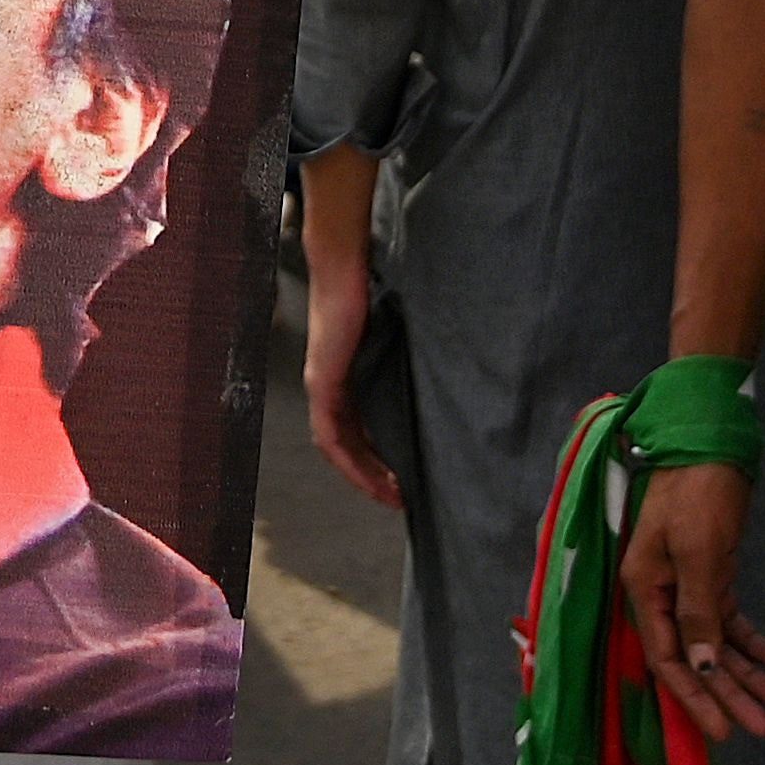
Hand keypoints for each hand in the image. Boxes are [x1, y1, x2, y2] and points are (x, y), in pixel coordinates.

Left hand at [299, 145, 399, 507]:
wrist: (343, 265)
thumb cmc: (372, 287)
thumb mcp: (395, 332)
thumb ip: (406, 352)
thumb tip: (443, 361)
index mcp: (347, 374)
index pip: (359, 427)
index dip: (379, 456)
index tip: (405, 478)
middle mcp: (329, 385)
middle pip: (348, 445)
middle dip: (374, 475)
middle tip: (403, 499)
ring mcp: (322, 386)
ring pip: (338, 447)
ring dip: (363, 475)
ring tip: (392, 495)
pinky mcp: (322, 384)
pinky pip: (331, 435)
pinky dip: (350, 460)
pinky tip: (370, 476)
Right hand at [618, 464, 764, 744]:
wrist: (710, 444)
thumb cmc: (698, 493)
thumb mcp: (697, 552)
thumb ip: (697, 610)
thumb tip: (700, 665)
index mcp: (644, 589)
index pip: (667, 659)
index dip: (694, 698)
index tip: (723, 732)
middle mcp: (659, 594)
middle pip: (695, 658)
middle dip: (728, 693)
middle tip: (764, 727)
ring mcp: (684, 585)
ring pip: (714, 642)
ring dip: (745, 672)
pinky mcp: (708, 574)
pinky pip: (727, 619)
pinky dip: (749, 640)